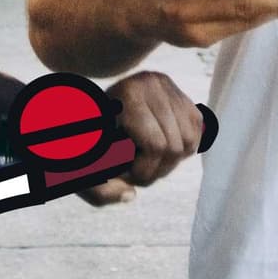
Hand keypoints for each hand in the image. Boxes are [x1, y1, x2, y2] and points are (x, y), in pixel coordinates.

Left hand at [75, 71, 208, 203]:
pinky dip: (181, 149)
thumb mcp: (83, 167)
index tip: (123, 176)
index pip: (156, 145)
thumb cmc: (83, 141)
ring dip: (170, 162)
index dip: (143, 172)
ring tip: (146, 163)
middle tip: (136, 174)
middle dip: (157, 170)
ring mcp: (168, 86)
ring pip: (189, 141)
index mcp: (128, 94)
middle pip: (176, 146)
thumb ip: (99, 190)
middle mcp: (152, 83)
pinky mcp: (179, 93)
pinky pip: (196, 130)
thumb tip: (131, 195)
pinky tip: (160, 152)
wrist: (82, 107)